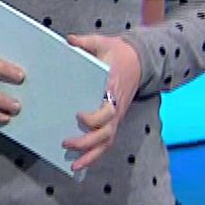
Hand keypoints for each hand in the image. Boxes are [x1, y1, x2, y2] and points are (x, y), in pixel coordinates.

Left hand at [59, 33, 142, 171]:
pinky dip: (95, 155)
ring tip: (74, 164)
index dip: (94, 117)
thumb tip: (69, 40)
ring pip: (107, 142)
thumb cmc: (117, 51)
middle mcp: (116, 107)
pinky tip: (80, 163)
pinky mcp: (114, 121)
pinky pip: (106, 142)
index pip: (108, 110)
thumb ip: (86, 42)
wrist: (138, 59)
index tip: (78, 116)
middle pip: (106, 132)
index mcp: (112, 89)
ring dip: (91, 155)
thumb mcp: (102, 41)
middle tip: (66, 142)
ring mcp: (116, 116)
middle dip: (87, 141)